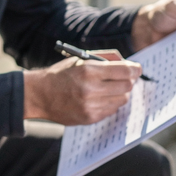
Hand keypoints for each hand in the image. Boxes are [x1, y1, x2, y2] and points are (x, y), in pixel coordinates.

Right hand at [24, 55, 140, 124]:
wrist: (39, 95)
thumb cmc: (60, 74)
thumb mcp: (80, 59)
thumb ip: (105, 57)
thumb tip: (128, 63)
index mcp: (88, 71)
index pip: (124, 71)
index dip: (134, 69)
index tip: (136, 69)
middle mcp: (90, 89)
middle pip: (127, 86)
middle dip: (128, 81)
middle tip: (123, 79)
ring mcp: (90, 105)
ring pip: (122, 99)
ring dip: (119, 93)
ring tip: (107, 89)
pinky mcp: (90, 117)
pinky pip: (112, 110)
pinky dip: (109, 103)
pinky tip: (98, 99)